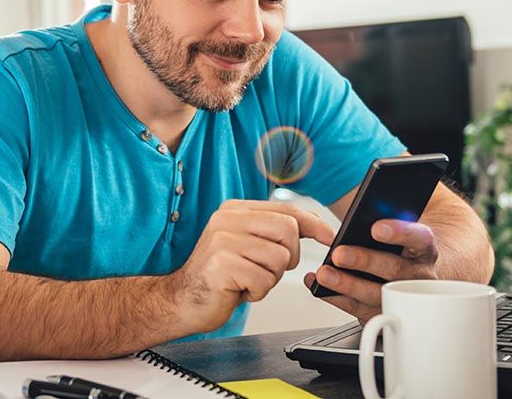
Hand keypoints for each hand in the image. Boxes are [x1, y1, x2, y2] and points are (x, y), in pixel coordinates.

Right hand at [168, 199, 335, 334]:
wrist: (182, 301)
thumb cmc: (219, 276)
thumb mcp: (247, 244)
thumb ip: (272, 231)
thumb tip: (316, 226)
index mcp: (234, 209)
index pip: (286, 209)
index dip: (313, 223)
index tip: (329, 236)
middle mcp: (227, 220)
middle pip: (288, 230)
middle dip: (288, 256)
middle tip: (267, 269)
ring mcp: (222, 241)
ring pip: (279, 258)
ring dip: (270, 278)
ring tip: (247, 279)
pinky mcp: (222, 265)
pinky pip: (264, 280)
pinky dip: (257, 292)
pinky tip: (239, 290)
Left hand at [304, 219, 438, 322]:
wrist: (411, 278)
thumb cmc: (399, 249)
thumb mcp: (399, 233)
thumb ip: (385, 222)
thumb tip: (361, 214)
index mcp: (425, 249)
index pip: (419, 238)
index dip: (399, 233)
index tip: (376, 228)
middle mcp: (418, 275)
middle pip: (394, 269)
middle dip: (364, 261)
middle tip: (339, 254)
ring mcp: (403, 298)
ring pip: (376, 293)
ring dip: (347, 285)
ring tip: (323, 274)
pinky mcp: (385, 312)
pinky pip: (360, 309)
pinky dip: (335, 298)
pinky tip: (317, 285)